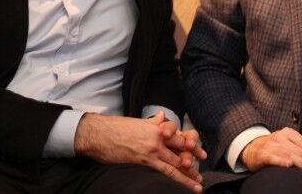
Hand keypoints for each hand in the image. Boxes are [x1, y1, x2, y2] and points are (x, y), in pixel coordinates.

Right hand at [74, 111, 202, 191]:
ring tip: (198, 183)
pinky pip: (166, 171)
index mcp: (155, 126)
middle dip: (193, 159)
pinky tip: (186, 184)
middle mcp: (158, 136)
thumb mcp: (137, 122)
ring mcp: (153, 148)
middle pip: (181, 148)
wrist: (99, 133)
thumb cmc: (115, 128)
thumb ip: (152, 122)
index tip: (198, 151)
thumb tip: (162, 116)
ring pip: (177, 161)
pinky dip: (178, 178)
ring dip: (189, 173)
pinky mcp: (146, 159)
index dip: (189, 144)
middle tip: (202, 170)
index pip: (177, 135)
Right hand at [241, 127, 301, 178]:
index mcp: (290, 134)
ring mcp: (272, 145)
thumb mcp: (291, 145)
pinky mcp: (263, 153)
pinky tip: (289, 165)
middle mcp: (281, 137)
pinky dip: (281, 160)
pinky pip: (273, 157)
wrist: (251, 148)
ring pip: (290, 154)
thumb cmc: (275, 148)